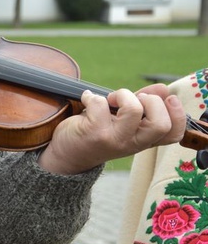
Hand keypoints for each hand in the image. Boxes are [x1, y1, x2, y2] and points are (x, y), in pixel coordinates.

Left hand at [39, 86, 185, 174]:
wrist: (66, 155)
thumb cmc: (96, 133)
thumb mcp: (122, 121)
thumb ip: (143, 105)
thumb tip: (164, 88)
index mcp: (143, 140)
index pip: (173, 134)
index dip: (177, 114)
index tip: (167, 99)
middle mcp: (132, 143)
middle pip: (160, 124)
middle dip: (150, 101)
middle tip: (134, 99)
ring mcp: (114, 139)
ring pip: (133, 110)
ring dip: (122, 95)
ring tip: (110, 99)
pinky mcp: (95, 133)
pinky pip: (100, 104)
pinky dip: (92, 96)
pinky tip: (87, 100)